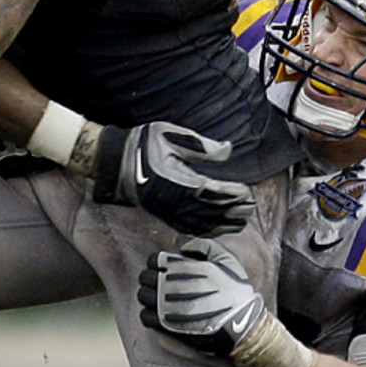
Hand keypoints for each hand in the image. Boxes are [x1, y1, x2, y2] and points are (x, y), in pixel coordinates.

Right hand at [92, 121, 254, 235]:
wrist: (115, 162)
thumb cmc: (145, 145)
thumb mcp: (173, 136)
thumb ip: (202, 146)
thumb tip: (228, 150)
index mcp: (180, 180)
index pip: (214, 192)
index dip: (233, 194)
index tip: (246, 192)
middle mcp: (176, 201)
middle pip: (212, 211)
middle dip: (234, 210)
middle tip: (250, 208)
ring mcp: (169, 211)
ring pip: (202, 224)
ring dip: (223, 223)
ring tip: (240, 221)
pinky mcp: (163, 216)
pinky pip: (189, 228)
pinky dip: (206, 230)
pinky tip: (217, 229)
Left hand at [138, 236, 264, 354]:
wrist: (240, 325)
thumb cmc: (235, 291)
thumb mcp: (227, 258)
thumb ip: (204, 246)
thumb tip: (183, 249)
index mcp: (184, 267)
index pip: (154, 259)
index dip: (157, 262)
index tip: (164, 267)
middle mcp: (172, 284)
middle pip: (145, 277)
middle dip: (150, 277)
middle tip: (159, 282)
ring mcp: (167, 306)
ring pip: (143, 296)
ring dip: (148, 294)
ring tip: (158, 297)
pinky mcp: (167, 326)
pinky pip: (144, 316)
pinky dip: (148, 313)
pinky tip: (159, 313)